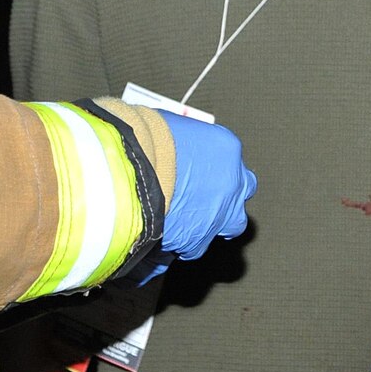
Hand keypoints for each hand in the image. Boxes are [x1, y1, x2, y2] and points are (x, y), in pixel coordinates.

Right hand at [157, 112, 254, 260]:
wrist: (128, 174)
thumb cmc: (143, 141)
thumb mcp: (169, 125)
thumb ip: (182, 141)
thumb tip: (171, 145)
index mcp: (226, 148)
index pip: (230, 158)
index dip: (212, 166)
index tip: (198, 170)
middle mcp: (232, 182)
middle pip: (242, 191)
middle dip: (227, 195)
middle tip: (203, 195)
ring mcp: (219, 214)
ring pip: (229, 225)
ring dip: (210, 222)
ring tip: (184, 219)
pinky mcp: (198, 241)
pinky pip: (195, 246)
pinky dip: (183, 241)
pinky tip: (165, 232)